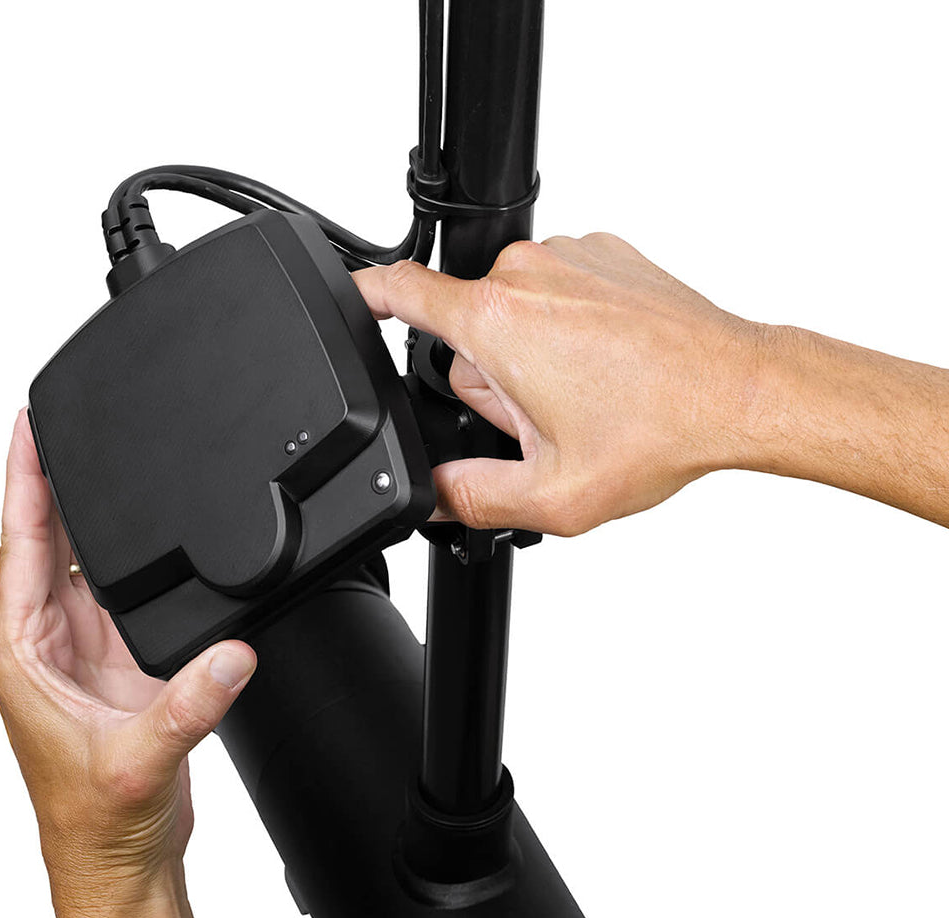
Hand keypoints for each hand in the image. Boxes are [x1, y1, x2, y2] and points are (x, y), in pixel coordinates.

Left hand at [0, 411, 255, 917]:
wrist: (120, 858)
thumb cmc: (98, 821)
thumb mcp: (139, 761)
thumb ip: (188, 703)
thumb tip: (230, 654)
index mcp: (23, 654)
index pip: (19, 546)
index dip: (23, 482)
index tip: (25, 427)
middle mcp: (44, 644)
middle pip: (45, 539)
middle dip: (52, 478)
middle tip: (63, 418)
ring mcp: (81, 649)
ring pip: (80, 561)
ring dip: (88, 513)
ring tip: (100, 454)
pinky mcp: (116, 660)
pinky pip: (117, 589)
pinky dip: (125, 555)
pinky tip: (139, 528)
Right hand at [354, 234, 763, 534]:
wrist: (738, 393)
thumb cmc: (658, 431)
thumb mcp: (553, 493)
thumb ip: (472, 499)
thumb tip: (431, 499)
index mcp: (497, 323)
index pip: (401, 291)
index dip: (364, 296)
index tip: (345, 296)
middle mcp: (526, 274)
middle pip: (469, 335)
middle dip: (496, 383)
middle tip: (553, 418)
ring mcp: (569, 256)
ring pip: (514, 315)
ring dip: (534, 357)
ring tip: (591, 392)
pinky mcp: (604, 252)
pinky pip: (558, 292)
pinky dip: (572, 327)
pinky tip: (611, 365)